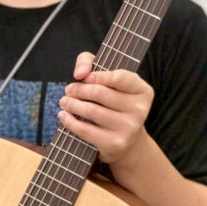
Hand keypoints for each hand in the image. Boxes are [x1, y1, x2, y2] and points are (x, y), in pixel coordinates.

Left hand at [57, 52, 153, 166]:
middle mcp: (140, 109)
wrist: (128, 142)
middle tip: (68, 90)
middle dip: (79, 90)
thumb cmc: (114, 104)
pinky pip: (86, 130)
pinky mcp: (115, 143)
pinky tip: (63, 115)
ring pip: (92, 110)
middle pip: (100, 93)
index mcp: (142, 90)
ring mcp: (129, 128)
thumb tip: (80, 73)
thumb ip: (91, 62)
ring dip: (72, 104)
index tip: (85, 78)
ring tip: (64, 101)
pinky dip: (70, 121)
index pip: (120, 77)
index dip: (99, 76)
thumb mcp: (109, 79)